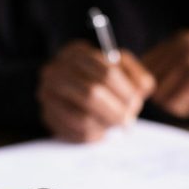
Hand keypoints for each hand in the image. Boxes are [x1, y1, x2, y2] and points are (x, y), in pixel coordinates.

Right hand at [38, 40, 154, 141]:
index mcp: (76, 53)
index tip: (135, 103)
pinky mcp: (47, 116)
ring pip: (83, 118)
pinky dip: (94, 136)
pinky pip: (74, 133)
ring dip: (106, 125)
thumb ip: (136, 76)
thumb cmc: (102, 79)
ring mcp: (47, 94)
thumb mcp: (121, 69)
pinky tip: (102, 132)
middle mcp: (55, 71)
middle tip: (128, 121)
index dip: (126, 92)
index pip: (107, 73)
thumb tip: (141, 90)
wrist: (69, 90)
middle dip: (116, 111)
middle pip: (92, 94)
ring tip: (115, 126)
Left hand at [142, 30, 188, 122]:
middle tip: (186, 94)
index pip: (145, 64)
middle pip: (150, 80)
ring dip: (174, 103)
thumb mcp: (188, 63)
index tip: (171, 88)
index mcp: (182, 39)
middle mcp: (188, 46)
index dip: (151, 83)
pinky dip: (184, 109)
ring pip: (160, 94)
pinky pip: (174, 104)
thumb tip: (128, 80)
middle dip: (163, 94)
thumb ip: (162, 66)